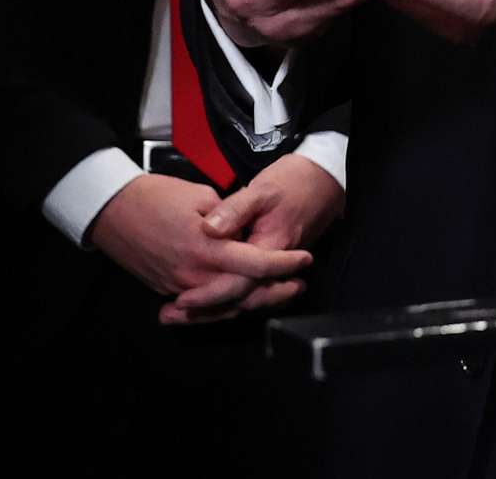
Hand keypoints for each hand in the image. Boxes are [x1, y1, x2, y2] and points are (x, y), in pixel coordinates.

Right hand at [89, 173, 309, 313]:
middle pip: (243, 294)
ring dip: (252, 302)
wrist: (111, 209)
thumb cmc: (155, 195)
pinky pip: (201, 305)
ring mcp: (179, 285)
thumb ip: (227, 217)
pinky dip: (223, 306)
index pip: (255, 263)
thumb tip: (241, 231)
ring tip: (276, 294)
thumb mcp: (199, 195)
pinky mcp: (166, 288)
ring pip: (223, 305)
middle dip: (274, 292)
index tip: (304, 260)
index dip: (283, 264)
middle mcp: (195, 274)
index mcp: (207, 248)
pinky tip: (239, 301)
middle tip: (298, 286)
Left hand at [158, 153, 343, 326]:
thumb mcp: (263, 189)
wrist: (324, 179)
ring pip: (243, 298)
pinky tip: (204, 297)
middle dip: (205, 311)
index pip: (238, 284)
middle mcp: (274, 266)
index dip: (209, 294)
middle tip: (170, 316)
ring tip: (179, 315)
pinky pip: (248, 288)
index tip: (182, 301)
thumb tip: (208, 229)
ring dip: (213, 308)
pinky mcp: (272, 263)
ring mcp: (274, 267)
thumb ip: (235, 210)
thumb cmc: (293, 181)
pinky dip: (226, 296)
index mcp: (269, 250)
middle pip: (239, 300)